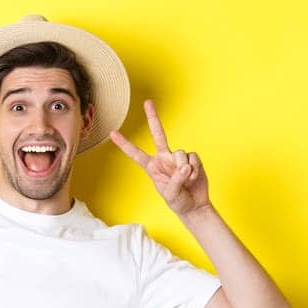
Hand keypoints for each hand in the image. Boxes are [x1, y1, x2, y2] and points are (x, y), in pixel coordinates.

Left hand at [109, 100, 212, 217]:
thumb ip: (176, 179)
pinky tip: (194, 178)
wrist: (195, 205)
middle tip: (148, 102)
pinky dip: (195, 170)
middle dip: (153, 117)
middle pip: (158, 134)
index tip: (112, 133)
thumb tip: (184, 165)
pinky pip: (193, 158)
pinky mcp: (192, 158)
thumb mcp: (171, 194)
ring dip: (185, 170)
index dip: (124, 144)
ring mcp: (177, 157)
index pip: (135, 153)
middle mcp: (163, 158)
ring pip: (180, 153)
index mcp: (152, 167)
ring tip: (186, 181)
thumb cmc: (178, 201)